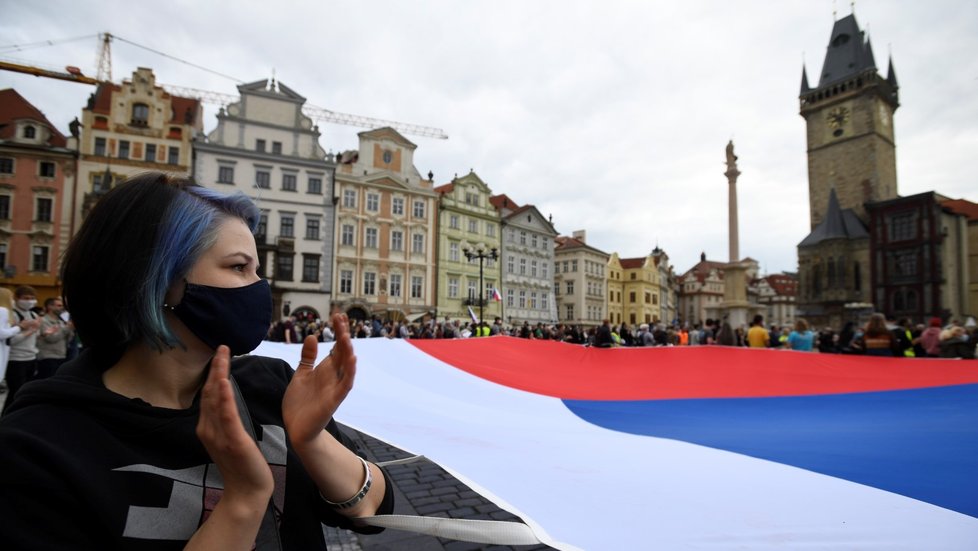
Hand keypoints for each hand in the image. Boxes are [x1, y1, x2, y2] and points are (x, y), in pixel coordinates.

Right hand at [197, 346, 273, 506]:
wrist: (247, 492)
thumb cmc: (241, 465)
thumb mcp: (229, 438)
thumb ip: (224, 420)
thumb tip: (224, 401)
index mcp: (208, 427)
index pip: (209, 394)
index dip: (214, 373)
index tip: (220, 354)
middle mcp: (208, 429)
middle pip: (209, 392)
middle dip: (216, 368)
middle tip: (223, 347)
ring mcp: (218, 435)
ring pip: (215, 400)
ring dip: (218, 376)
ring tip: (223, 356)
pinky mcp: (232, 441)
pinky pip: (226, 416)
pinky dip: (223, 398)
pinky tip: (223, 382)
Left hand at [282, 313, 355, 445]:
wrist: (296, 429)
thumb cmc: (300, 404)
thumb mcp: (300, 375)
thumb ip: (307, 357)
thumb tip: (312, 336)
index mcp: (325, 369)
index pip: (335, 346)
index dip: (337, 331)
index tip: (337, 315)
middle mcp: (333, 376)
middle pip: (342, 351)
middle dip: (342, 334)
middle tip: (340, 317)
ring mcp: (335, 387)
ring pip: (346, 365)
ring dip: (347, 350)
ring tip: (345, 334)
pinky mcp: (334, 400)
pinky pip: (346, 384)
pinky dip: (350, 371)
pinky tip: (351, 358)